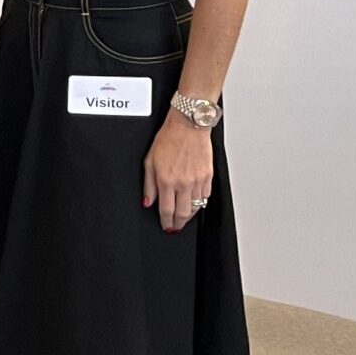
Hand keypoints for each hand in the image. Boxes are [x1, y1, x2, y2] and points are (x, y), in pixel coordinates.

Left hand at [142, 112, 214, 232]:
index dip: (166, 222)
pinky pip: (205, 196)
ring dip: (189, 216)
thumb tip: (147, 202)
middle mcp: (183, 183)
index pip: (166, 210)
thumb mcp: (149, 161)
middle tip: (175, 227)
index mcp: (166, 180)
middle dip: (178, 224)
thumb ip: (148, 185)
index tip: (166, 226)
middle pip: (183, 213)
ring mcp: (198, 180)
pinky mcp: (208, 176)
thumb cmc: (168, 139)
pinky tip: (194, 203)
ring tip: (183, 217)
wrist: (188, 126)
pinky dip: (199, 203)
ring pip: (195, 207)